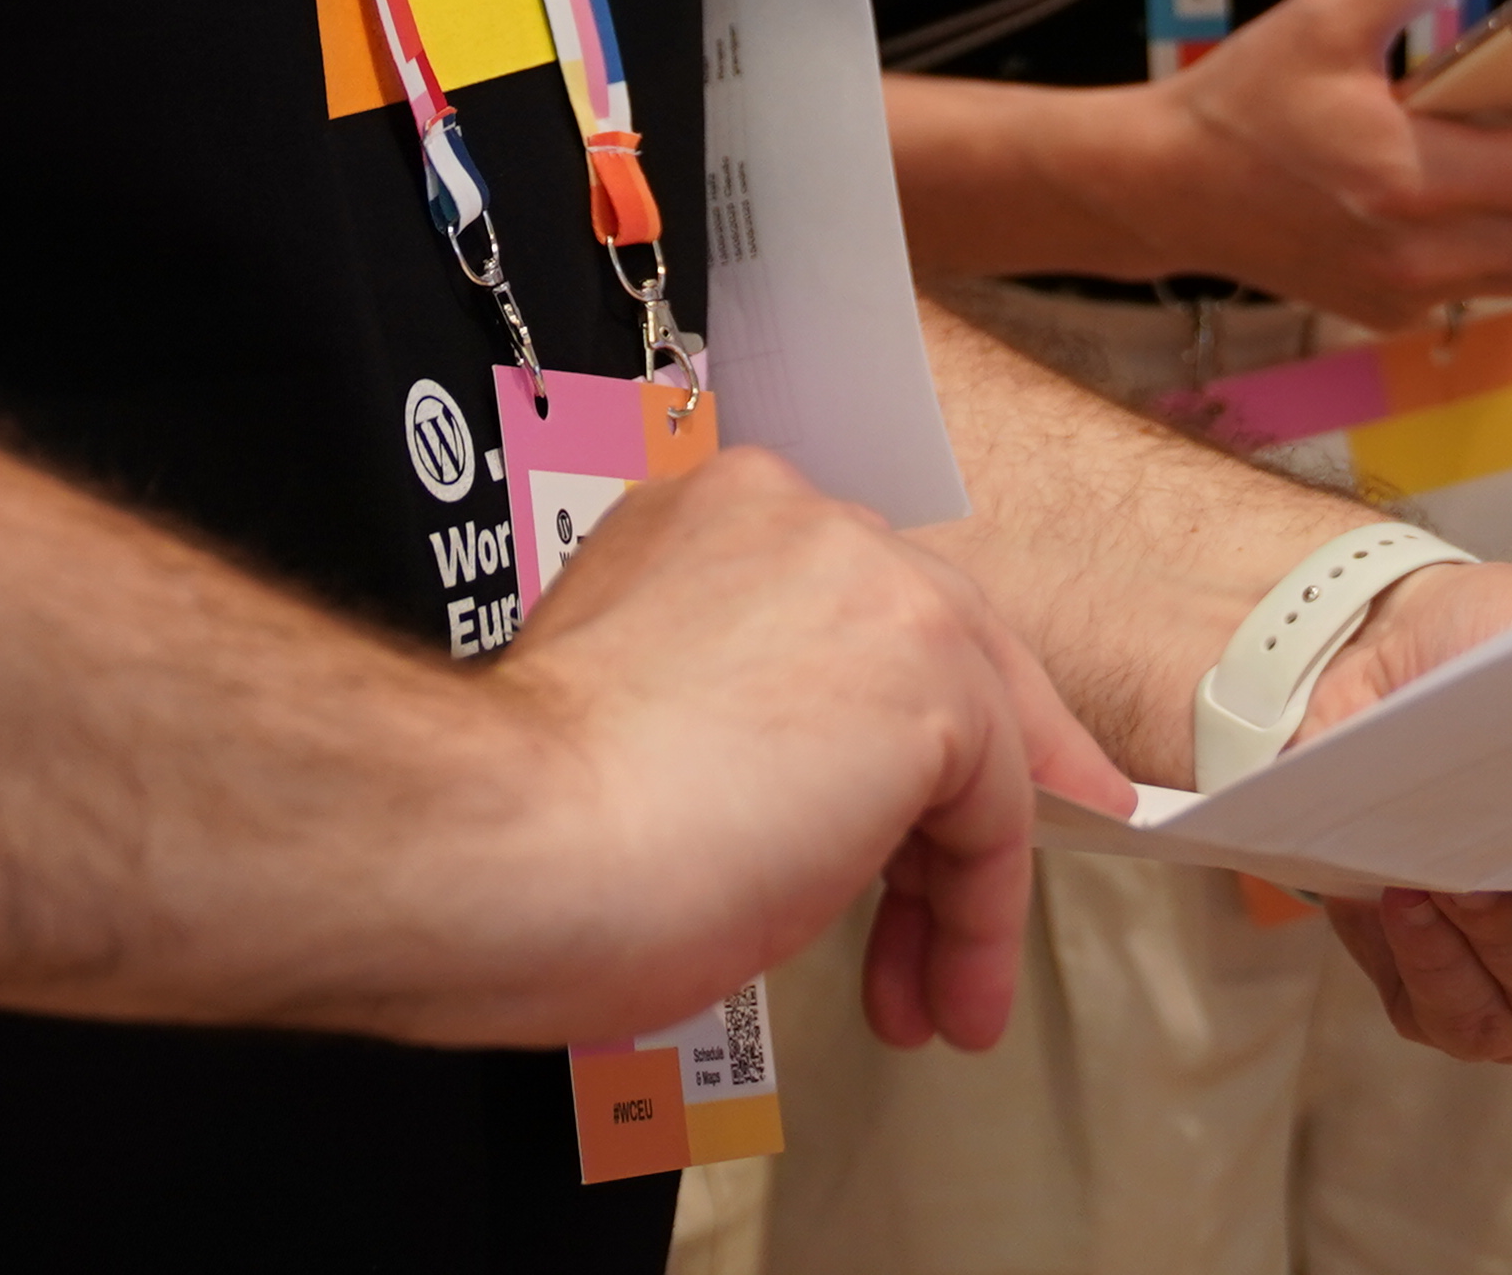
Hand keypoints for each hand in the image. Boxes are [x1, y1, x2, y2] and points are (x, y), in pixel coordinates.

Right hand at [484, 446, 1131, 1054]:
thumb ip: (739, 707)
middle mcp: (803, 524)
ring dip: (962, 887)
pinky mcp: (930, 675)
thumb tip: (804, 786)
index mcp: (714, 520)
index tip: (910, 820)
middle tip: (940, 917)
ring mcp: (872, 584)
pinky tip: (953, 986)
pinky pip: (1000, 808)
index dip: (892, 736)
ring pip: (979, 734)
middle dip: (949, 809)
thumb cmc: (530, 822)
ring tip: (932, 990)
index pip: (850, 618)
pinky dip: (982, 913)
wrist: (511, 846)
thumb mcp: (645, 721)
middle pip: (941, 658)